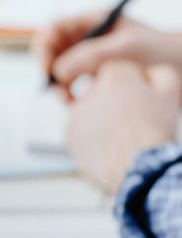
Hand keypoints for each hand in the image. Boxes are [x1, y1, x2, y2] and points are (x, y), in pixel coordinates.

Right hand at [33, 13, 181, 99]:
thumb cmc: (161, 53)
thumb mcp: (124, 48)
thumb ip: (89, 56)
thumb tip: (57, 71)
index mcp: (94, 21)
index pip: (54, 29)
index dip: (44, 48)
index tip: (47, 70)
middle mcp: (87, 38)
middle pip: (50, 51)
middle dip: (49, 71)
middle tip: (56, 90)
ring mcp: (89, 59)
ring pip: (58, 71)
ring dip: (58, 87)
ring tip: (70, 101)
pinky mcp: (93, 78)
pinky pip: (69, 86)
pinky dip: (69, 96)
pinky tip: (78, 104)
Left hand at [66, 61, 180, 192]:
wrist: (135, 165)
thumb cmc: (153, 130)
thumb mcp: (169, 94)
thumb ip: (158, 74)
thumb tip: (148, 73)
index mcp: (115, 77)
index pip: (117, 72)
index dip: (130, 86)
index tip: (139, 100)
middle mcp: (90, 92)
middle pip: (99, 89)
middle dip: (111, 100)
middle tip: (129, 119)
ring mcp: (76, 114)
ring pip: (87, 111)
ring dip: (99, 118)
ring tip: (118, 135)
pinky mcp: (69, 136)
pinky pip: (78, 131)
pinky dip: (90, 137)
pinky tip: (106, 145)